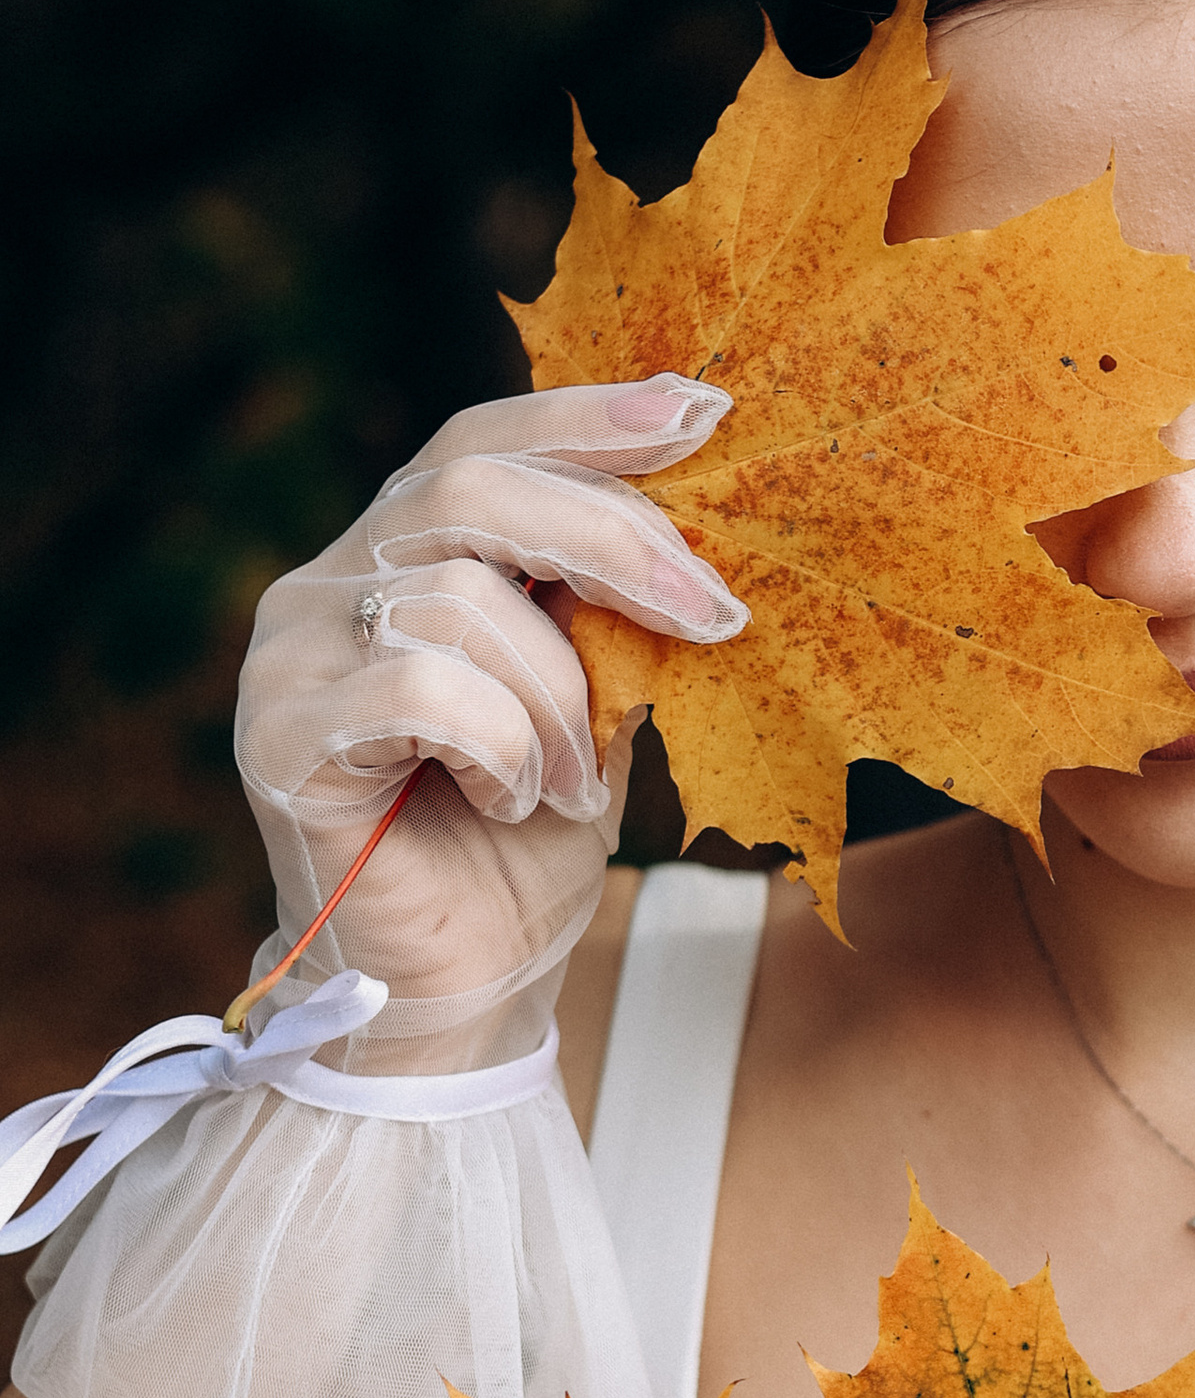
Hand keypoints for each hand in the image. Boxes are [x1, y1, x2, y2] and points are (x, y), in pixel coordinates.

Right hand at [233, 380, 743, 1068]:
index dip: (587, 415)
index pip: (481, 442)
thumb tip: (696, 528)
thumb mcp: (598, 703)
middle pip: (471, 492)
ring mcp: (293, 653)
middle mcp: (330, 582)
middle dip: (614, 542)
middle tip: (713, 613)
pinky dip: (501, 745)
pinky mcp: (279, 734)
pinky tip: (509, 799)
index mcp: (401, 556)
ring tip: (575, 780)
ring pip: (462, 602)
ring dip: (559, 700)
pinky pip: (422, 685)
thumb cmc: (523, 845)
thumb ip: (611, 613)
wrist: (465, 988)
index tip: (704, 409)